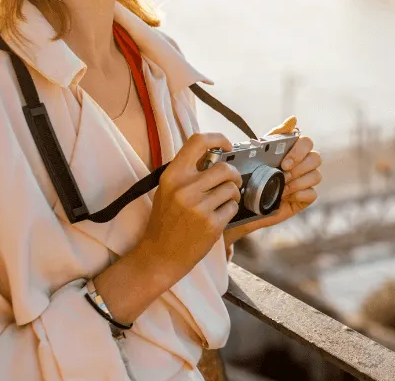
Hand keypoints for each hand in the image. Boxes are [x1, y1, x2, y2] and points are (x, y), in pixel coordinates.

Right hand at [139, 132, 241, 282]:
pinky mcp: (211, 224)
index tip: (227, 145)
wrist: (160, 256)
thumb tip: (214, 153)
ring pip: (232, 188)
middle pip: (224, 168)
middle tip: (232, 181)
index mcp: (172, 175)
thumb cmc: (165, 221)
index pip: (198, 142)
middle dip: (234, 175)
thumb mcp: (168, 190)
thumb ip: (187, 172)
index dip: (218, 138)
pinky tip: (219, 216)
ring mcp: (199, 207)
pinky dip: (230, 210)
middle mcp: (185, 189)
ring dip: (233, 194)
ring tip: (222, 202)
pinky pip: (233, 207)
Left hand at [234, 132, 320, 233]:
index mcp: (293, 150)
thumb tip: (293, 119)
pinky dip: (300, 195)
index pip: (307, 142)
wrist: (245, 204)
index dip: (299, 152)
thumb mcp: (260, 153)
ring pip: (316, 176)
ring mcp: (306, 181)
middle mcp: (303, 164)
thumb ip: (277, 135)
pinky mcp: (305, 197)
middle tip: (283, 176)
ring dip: (298, 183)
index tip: (284, 163)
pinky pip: (312, 194)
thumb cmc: (253, 176)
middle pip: (316, 158)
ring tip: (282, 189)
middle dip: (299, 168)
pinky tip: (287, 198)